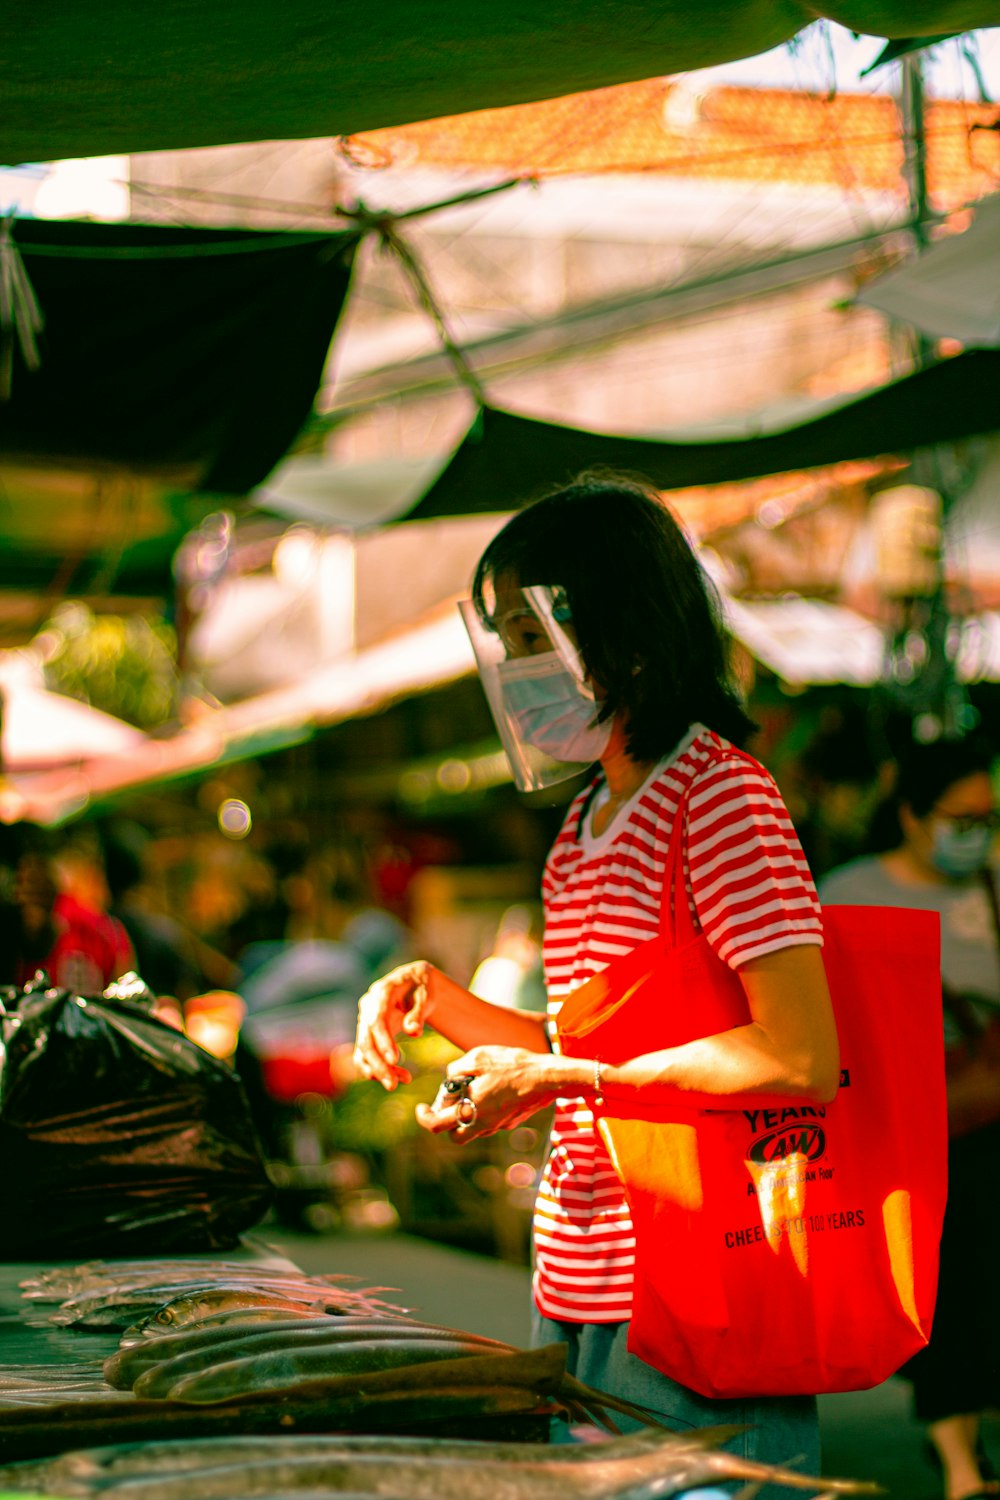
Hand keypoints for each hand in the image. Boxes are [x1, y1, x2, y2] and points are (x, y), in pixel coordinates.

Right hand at [353, 960, 437, 1089]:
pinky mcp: (368, 1033)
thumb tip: (413, 1032)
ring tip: (401, 1081)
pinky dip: (378, 1068)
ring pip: (364, 1051)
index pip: (376, 1020)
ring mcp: (365, 1021)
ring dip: (378, 1070)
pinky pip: (367, 1054)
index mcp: (380, 993)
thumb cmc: (422, 988)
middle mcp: (367, 1007)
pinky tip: (395, 1077)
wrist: (414, 983)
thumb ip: (419, 1013)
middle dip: (378, 1065)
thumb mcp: (426, 995)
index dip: (383, 1041)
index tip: (395, 1060)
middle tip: (392, 1085)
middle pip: (366, 1040)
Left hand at [415, 1044, 552, 1140]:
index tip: (421, 1108)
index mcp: (470, 1111)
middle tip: (449, 1103)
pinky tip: (493, 1089)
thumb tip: (449, 1078)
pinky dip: (484, 1110)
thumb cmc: (512, 1065)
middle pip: (456, 1136)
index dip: (424, 1118)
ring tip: (473, 1090)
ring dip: (467, 1115)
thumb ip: (456, 1069)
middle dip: (448, 1122)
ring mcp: (499, 1126)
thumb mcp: (478, 1057)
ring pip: (474, 1129)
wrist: (547, 1078)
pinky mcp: (511, 1122)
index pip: (437, 1126)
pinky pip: (490, 1121)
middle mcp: (483, 1125)